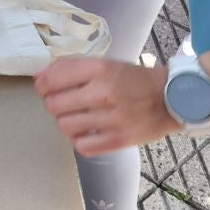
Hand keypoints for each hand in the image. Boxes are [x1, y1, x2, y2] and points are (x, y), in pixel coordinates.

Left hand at [35, 57, 179, 155]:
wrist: (170, 97)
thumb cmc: (133, 79)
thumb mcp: (103, 63)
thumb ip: (70, 67)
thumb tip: (39, 75)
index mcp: (99, 68)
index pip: (52, 79)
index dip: (42, 85)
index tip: (44, 87)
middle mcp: (104, 93)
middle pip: (54, 105)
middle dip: (53, 104)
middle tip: (63, 103)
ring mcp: (112, 118)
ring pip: (65, 126)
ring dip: (66, 122)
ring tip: (76, 117)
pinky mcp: (120, 140)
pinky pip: (83, 146)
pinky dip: (80, 140)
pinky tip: (87, 131)